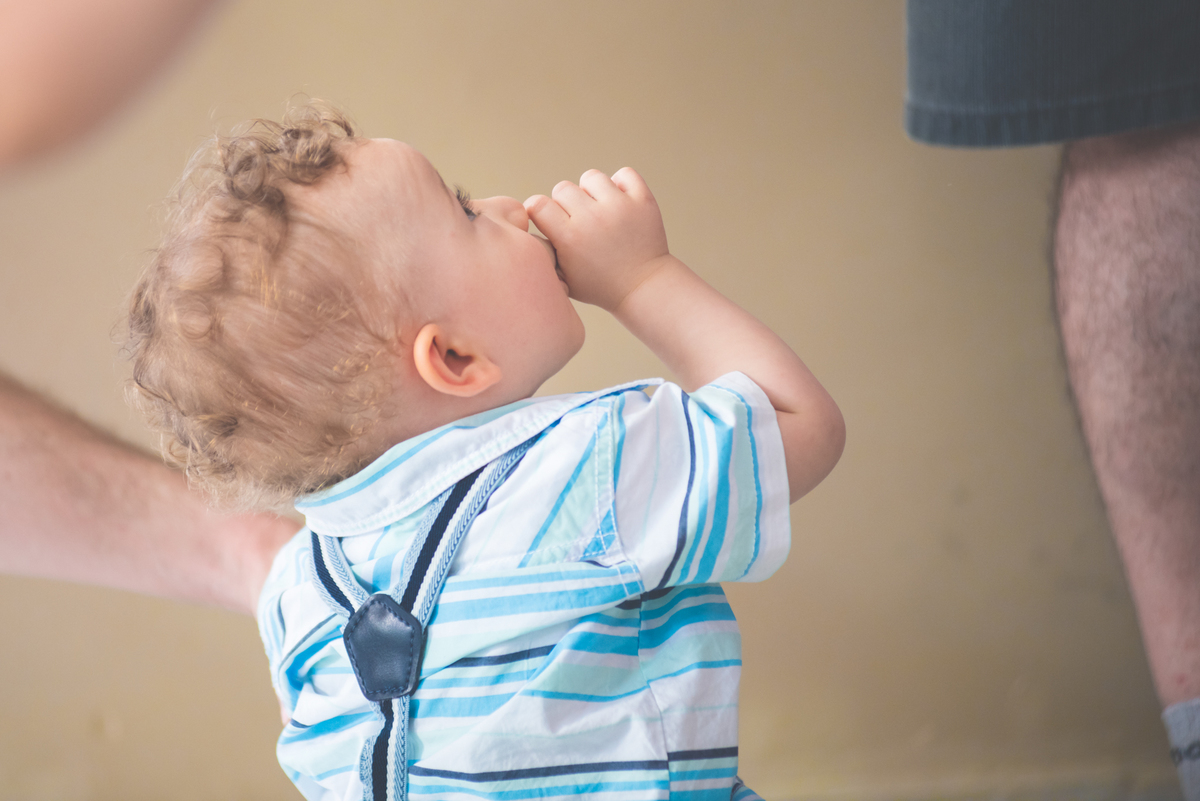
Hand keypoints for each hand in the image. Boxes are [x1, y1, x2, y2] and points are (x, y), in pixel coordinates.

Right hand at [524, 167, 669, 311]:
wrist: (643, 288)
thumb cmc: (598, 286)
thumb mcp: (563, 279)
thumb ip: (543, 252)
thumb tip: (521, 231)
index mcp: (570, 238)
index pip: (537, 204)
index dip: (538, 210)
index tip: (547, 219)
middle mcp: (592, 218)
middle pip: (562, 188)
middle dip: (565, 204)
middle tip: (576, 222)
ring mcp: (620, 207)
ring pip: (591, 177)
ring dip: (591, 191)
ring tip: (598, 211)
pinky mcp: (642, 201)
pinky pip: (624, 174)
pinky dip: (620, 184)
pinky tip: (618, 203)